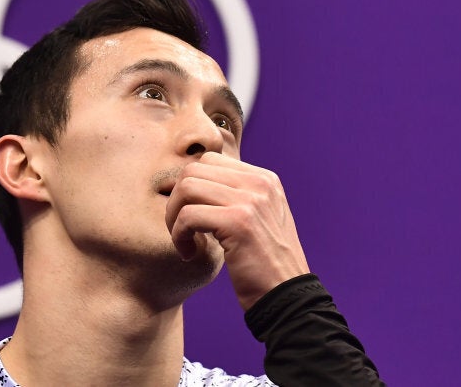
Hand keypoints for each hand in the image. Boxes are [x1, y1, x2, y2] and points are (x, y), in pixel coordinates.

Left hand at [165, 152, 309, 309]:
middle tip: (181, 230)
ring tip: (184, 241)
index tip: (192, 217)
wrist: (287, 298)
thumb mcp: (259, 220)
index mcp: (265, 179)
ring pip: (187, 188)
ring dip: (173, 217)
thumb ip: (236, 197)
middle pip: (193, 170)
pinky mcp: (238, 222)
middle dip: (176, 200)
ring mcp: (250, 201)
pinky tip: (189, 254)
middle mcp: (260, 183)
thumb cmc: (266, 266)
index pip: (209, 161)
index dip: (190, 188)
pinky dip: (179, 236)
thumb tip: (193, 184)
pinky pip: (188, 216)